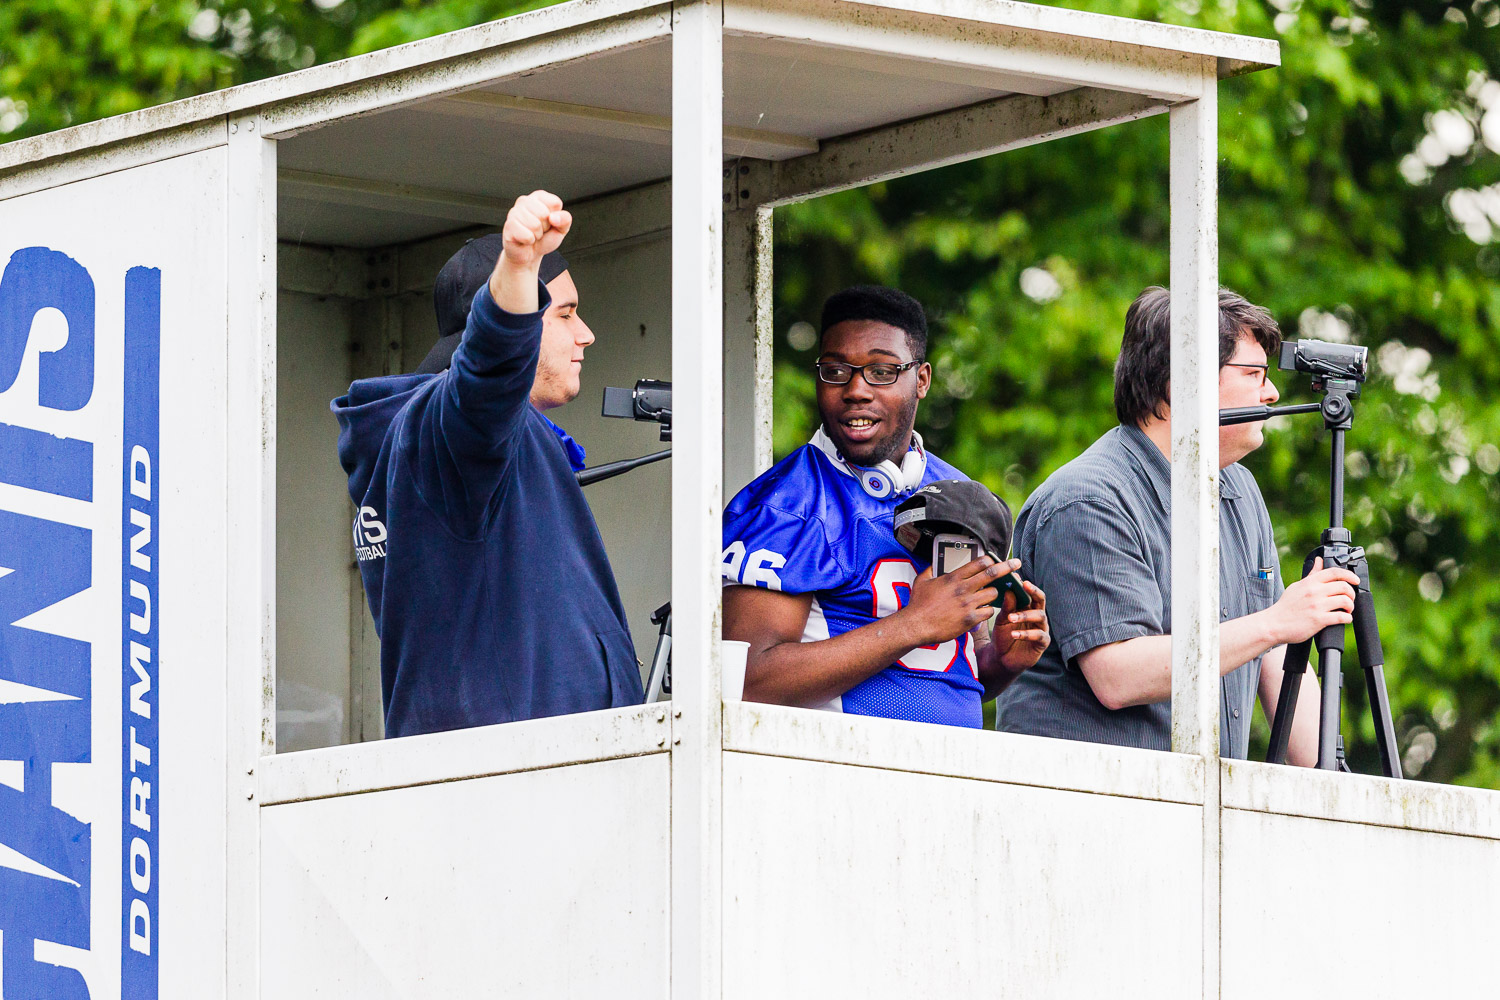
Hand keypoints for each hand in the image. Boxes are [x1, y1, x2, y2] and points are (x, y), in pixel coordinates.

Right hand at [491, 190, 571, 311]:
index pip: (552, 200)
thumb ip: (564, 221)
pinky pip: (522, 231)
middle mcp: (522, 205)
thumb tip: (558, 216)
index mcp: (536, 200)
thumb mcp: (559, 232)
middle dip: (546, 227)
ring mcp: (513, 217)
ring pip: (533, 221)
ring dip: (537, 235)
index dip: (555, 213)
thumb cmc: (543, 243)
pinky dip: (528, 239)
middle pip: (542, 211)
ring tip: (533, 240)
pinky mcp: (507, 231)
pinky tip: (526, 243)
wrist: (527, 261)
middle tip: (540, 235)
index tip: (552, 223)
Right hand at [899, 555, 1009, 645]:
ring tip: (992, 595)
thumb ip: (929, 570)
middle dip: (1007, 567)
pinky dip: (989, 611)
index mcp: (953, 577)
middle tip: (1017, 564)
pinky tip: (984, 611)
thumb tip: (932, 564)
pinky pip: (989, 612)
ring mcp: (968, 604)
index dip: (991, 559)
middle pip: (992, 574)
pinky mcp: (970, 619)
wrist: (916, 625)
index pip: (979, 563)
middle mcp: (963, 588)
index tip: (997, 559)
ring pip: (993, 594)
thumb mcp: (921, 582)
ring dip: (995, 594)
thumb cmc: (918, 605)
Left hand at [990, 578, 1049, 672]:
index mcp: (1028, 608)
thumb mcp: (1001, 620)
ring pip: (1040, 616)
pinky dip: (1027, 634)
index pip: (1031, 592)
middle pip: (1041, 600)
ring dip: (1025, 615)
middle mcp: (1037, 616)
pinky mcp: (1042, 643)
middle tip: (1024, 586)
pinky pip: (1039, 635)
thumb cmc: (1003, 636)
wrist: (1001, 658)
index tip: (1017, 578)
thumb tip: (1009, 590)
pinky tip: (1014, 634)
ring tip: (1011, 617)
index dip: (1026, 585)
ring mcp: (1041, 629)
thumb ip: (1006, 606)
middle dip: (1034, 592)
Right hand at [1267, 557, 1357, 644]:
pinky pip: (1341, 617)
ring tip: (1347, 610)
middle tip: (1349, 599)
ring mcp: (1317, 606)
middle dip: (1351, 594)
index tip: (1355, 580)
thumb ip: (1311, 574)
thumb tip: (1319, 561)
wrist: (1274, 624)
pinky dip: (1347, 618)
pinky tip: (1344, 619)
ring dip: (1350, 606)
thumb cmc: (1285, 606)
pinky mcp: (1319, 620)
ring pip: (1345, 601)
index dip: (1349, 575)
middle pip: (1344, 586)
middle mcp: (1314, 592)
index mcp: (1310, 582)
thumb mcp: (1297, 586)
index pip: (1335, 572)